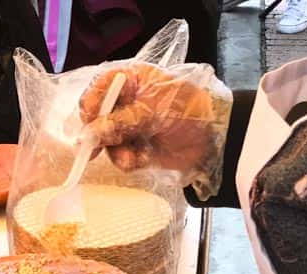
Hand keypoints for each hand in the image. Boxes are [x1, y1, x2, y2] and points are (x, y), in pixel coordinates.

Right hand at [79, 62, 227, 175]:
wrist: (216, 138)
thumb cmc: (187, 110)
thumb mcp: (153, 111)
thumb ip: (121, 121)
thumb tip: (91, 134)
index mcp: (132, 80)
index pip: (99, 88)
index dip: (92, 104)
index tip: (90, 121)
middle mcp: (127, 101)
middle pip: (98, 117)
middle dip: (102, 134)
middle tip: (104, 145)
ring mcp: (131, 125)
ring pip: (107, 141)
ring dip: (117, 151)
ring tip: (132, 157)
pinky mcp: (138, 147)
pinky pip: (121, 156)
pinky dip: (129, 160)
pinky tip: (143, 159)